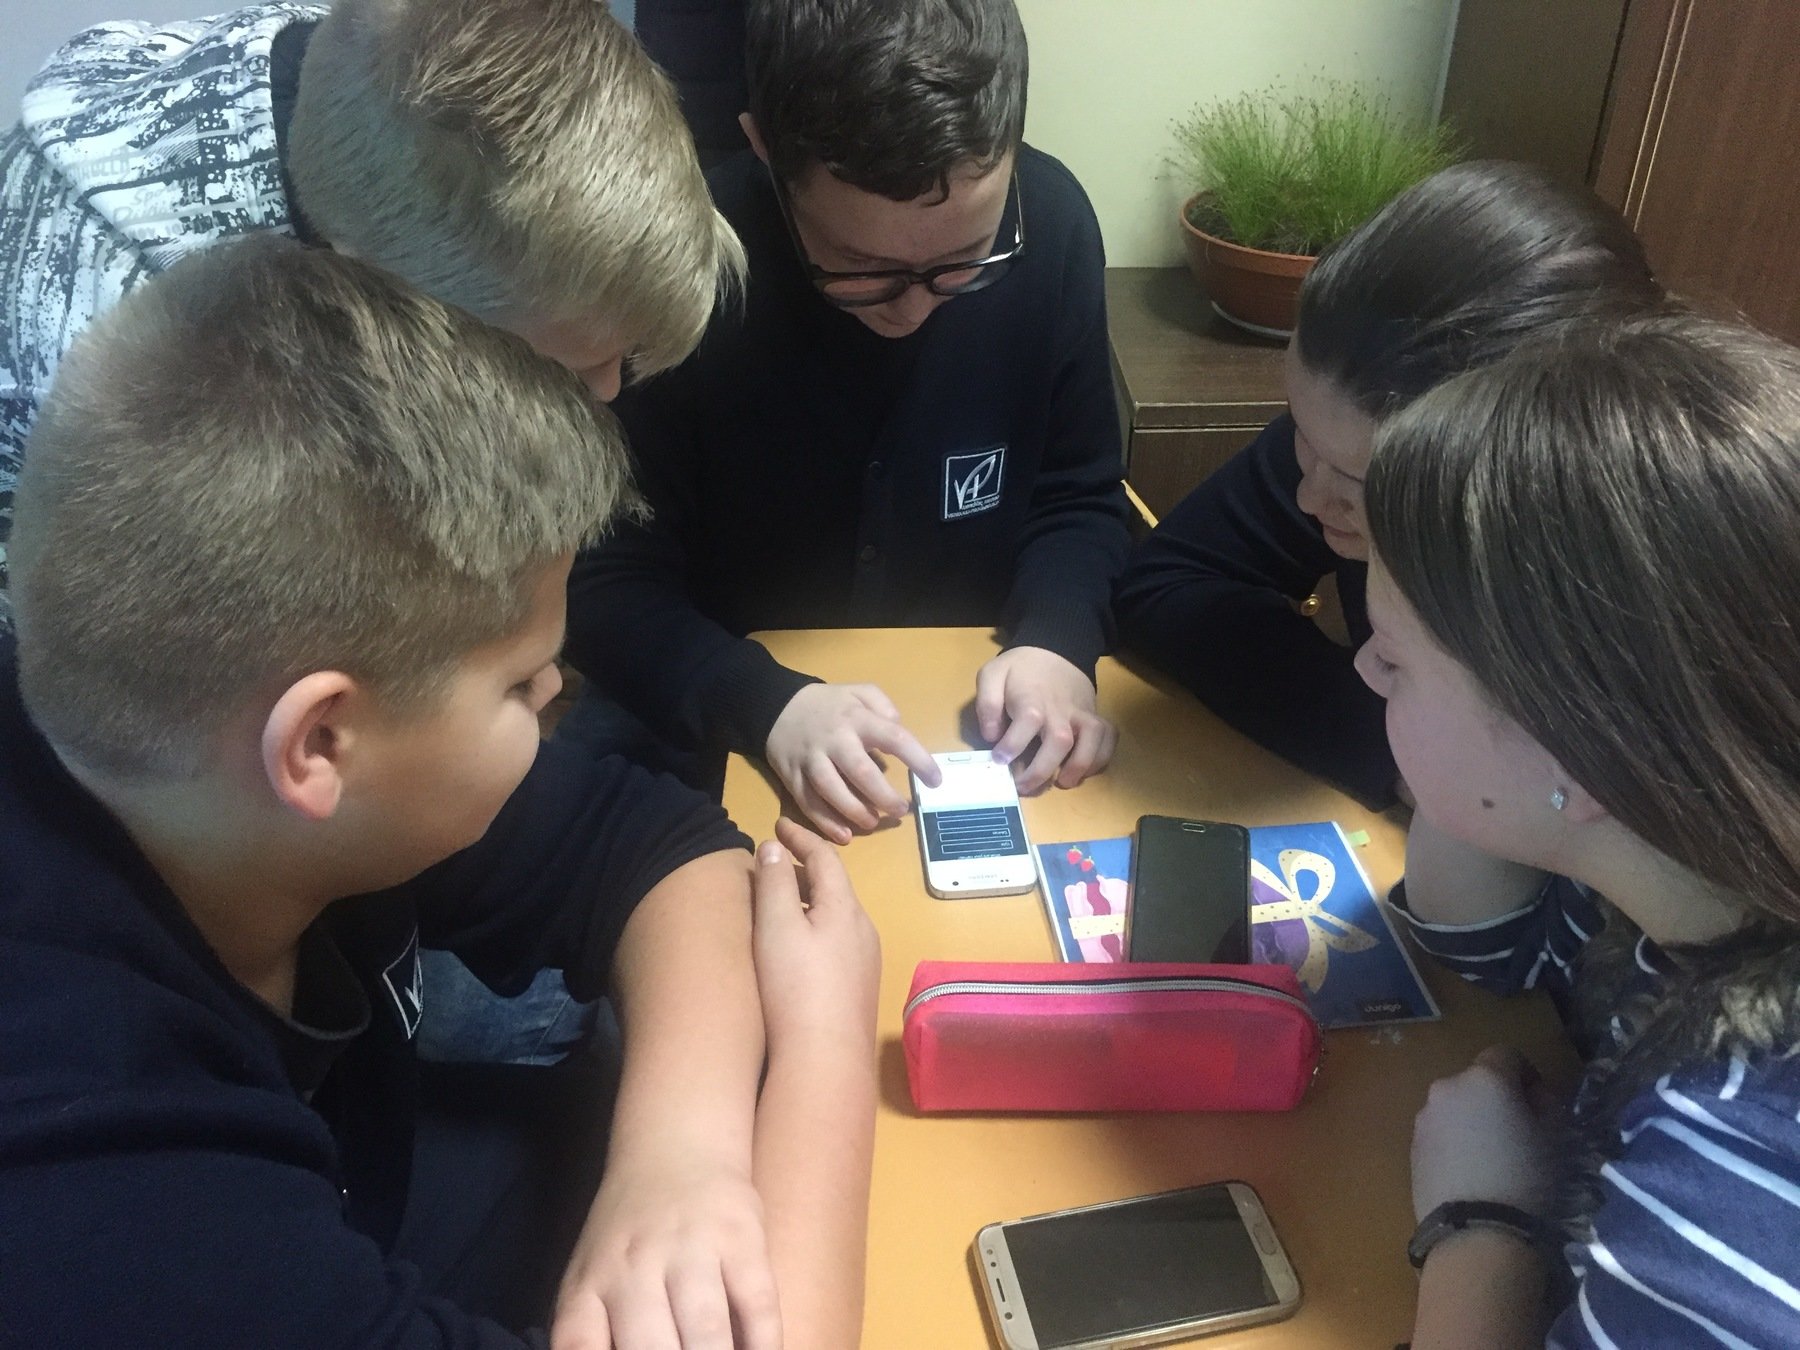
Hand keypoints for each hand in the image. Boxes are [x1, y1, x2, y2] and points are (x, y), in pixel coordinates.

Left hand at [554, 1153, 779, 1349]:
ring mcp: (690, 1246)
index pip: (579, 1346)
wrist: (673, 1147)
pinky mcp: (741, 1234)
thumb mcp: (590, 1276)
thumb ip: (593, 1332)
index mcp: (589, 1284)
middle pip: (650, 1349)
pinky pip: (758, 1302)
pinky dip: (764, 1341)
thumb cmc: (628, 1233)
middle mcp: (633, 1267)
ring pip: (706, 1329)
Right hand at [752, 818, 880, 1051]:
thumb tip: (775, 846)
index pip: (826, 859)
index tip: (777, 825)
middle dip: (806, 870)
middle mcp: (863, 930)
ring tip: (782, 902)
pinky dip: (816, 928)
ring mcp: (865, 962)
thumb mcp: (777, 927)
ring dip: (811, 902)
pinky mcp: (858, 990)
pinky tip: (798, 947)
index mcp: (844, 908)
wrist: (826, 1060)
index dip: (801, 838)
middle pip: (835, 887)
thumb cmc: (795, 987)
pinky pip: (837, 942)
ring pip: (837, 917)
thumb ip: (776, 882)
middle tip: (775, 862)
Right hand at [765, 683, 937, 842]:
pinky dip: (825, 822)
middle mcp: (834, 740)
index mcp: (856, 719)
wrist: (775, 706)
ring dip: (855, 811)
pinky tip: (844, 835)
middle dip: (884, 796)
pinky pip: (808, 803)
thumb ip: (883, 706)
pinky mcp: (792, 777)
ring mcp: (811, 760)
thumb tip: (899, 727)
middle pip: (860, 772)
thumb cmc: (829, 705)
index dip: (918, 759)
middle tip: (901, 810)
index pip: (893, 738)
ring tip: (873, 822)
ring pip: (831, 790)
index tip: (935, 780)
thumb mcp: (859, 692)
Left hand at [975, 646, 1115, 792]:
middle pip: (1059, 742)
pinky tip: (1086, 770)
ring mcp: (1082, 714)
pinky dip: (1102, 757)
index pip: (1026, 724)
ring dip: (1079, 766)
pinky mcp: (1096, 717)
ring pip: (1090, 741)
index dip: (1011, 746)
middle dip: (1041, 771)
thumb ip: (987, 704)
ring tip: (1062, 782)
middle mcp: (1060, 710)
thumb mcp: (992, 676)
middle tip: (1023, 787)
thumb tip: (992, 735)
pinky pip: (1108, 738)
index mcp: (1032, 700)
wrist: (1054, 650)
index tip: (999, 760)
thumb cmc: (1020, 670)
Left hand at [1411, 1046, 1561, 1222]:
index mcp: (1483, 1078)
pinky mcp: (1411, 1147)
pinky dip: (1455, 1142)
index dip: (1527, 1075)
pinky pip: (1440, 1134)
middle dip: (1498, 1099)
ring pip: (1455, 1108)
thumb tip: (1534, 1097)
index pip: (1507, 1054)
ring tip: (1492, 1158)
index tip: (1540, 1105)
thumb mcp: (1554, 1138)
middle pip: (1477, 1082)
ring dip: (1472, 1120)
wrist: (1477, 1231)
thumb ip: (1545, 1105)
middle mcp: (1446, 1088)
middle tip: (1518, 1133)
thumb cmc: (1526, 1178)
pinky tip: (1470, 1173)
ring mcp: (1424, 1118)